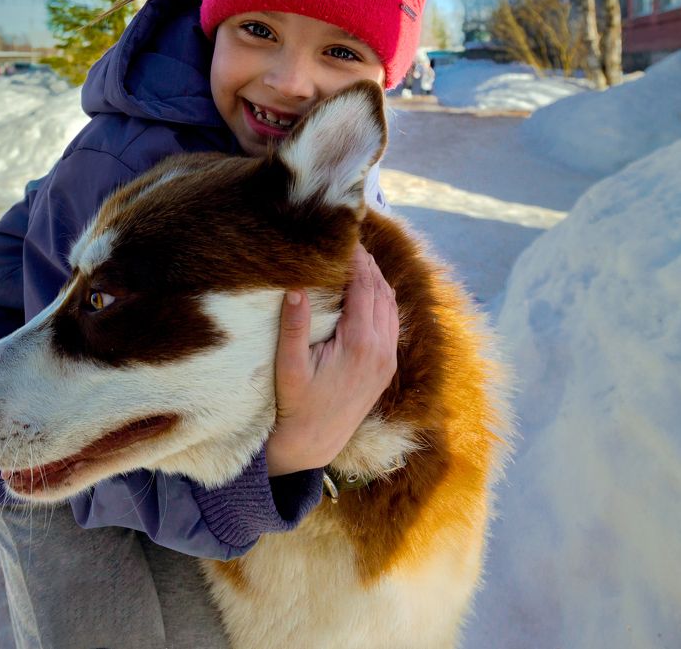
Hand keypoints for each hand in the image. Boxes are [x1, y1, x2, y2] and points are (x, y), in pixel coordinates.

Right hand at [264, 244, 398, 476]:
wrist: (312, 445)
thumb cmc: (295, 405)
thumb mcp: (288, 367)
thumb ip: (294, 326)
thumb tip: (295, 286)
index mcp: (360, 343)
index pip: (363, 286)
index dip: (355, 258)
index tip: (344, 235)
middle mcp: (381, 348)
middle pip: (380, 290)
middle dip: (367, 263)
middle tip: (350, 239)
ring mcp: (387, 359)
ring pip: (391, 304)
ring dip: (376, 279)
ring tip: (358, 258)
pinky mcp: (386, 367)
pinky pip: (392, 322)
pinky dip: (383, 299)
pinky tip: (368, 291)